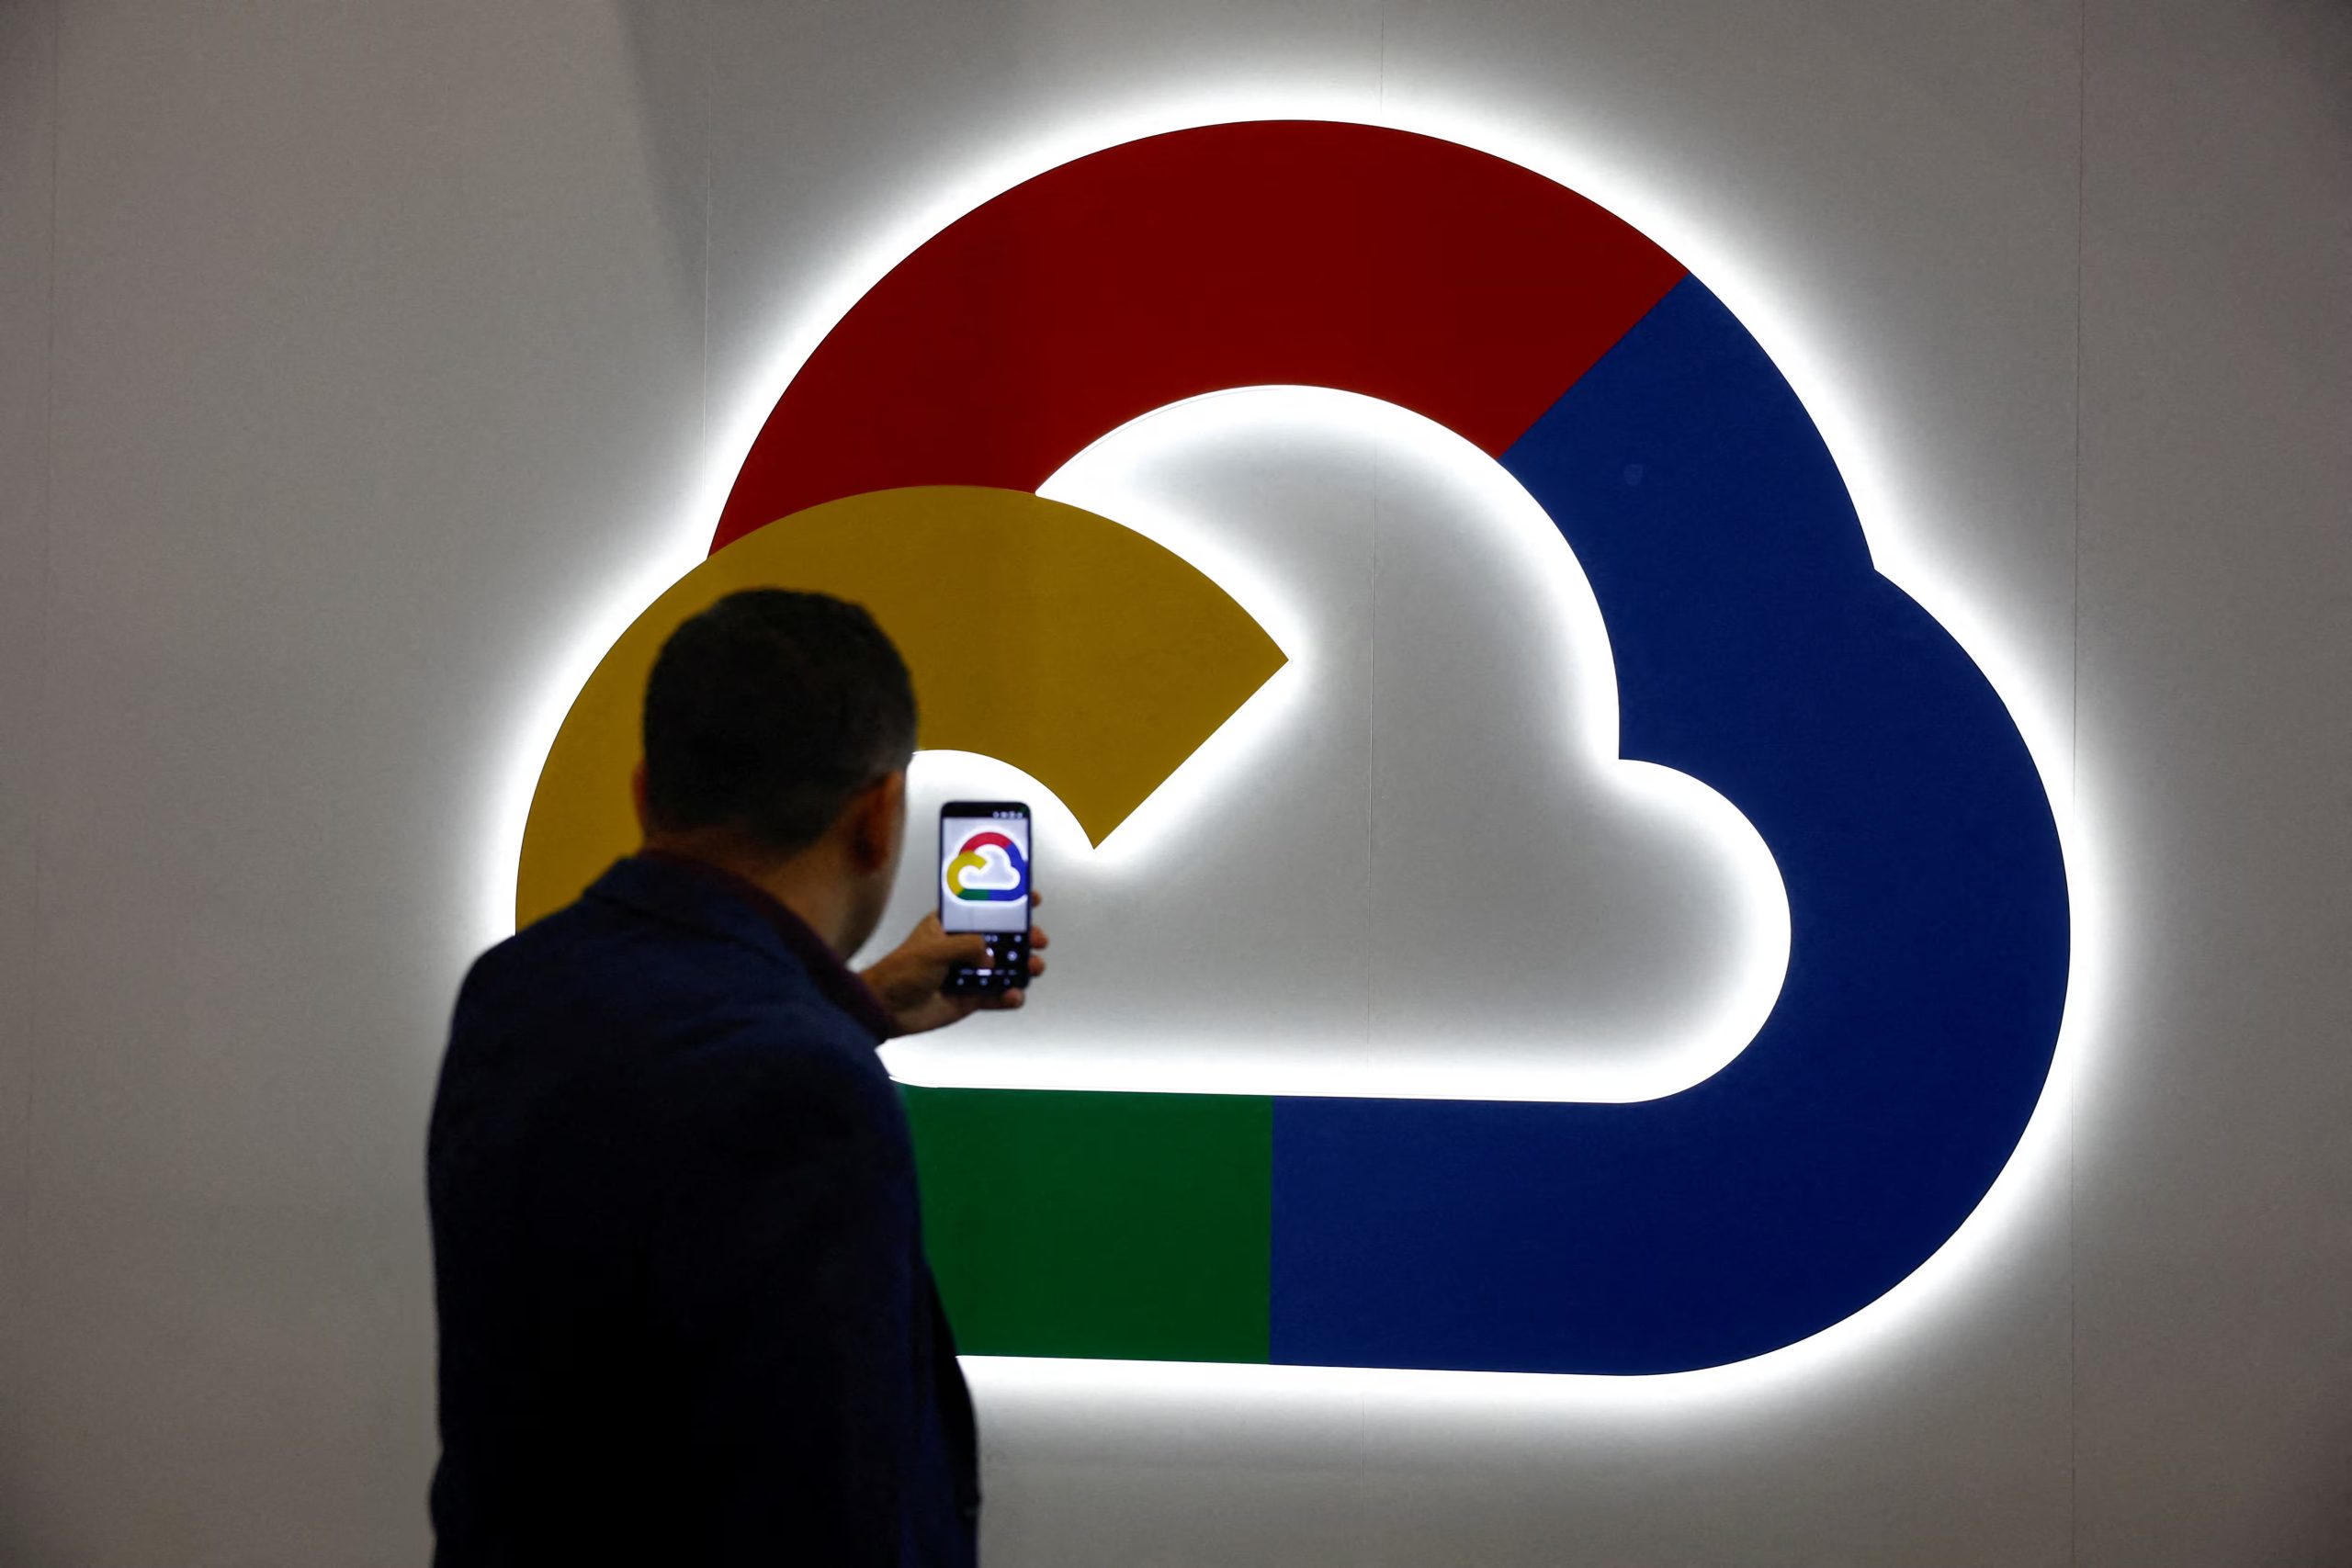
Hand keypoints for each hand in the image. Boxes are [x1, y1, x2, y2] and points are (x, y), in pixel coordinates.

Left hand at [860, 892, 1049, 1036]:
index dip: (1008, 902)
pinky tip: (1014, 996)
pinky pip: (997, 996)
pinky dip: (1010, 997)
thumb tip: (992, 958)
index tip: (1032, 899)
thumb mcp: (934, 949)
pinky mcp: (970, 998)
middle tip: (1038, 940)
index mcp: (950, 926)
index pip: (984, 908)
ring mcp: (968, 973)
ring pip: (1005, 967)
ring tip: (1033, 968)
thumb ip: (967, 946)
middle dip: (1025, 937)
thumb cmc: (901, 971)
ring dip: (1023, 967)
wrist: (886, 1009)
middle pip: (1002, 938)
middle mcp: (963, 947)